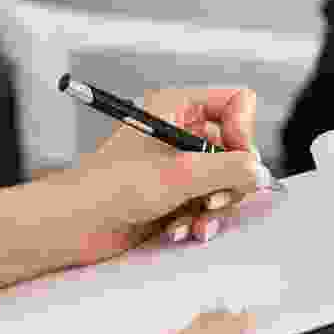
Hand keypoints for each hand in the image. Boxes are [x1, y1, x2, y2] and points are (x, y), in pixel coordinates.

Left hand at [61, 88, 272, 266]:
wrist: (72, 226)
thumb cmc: (105, 189)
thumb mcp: (176, 176)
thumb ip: (227, 170)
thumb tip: (261, 171)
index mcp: (177, 108)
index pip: (236, 103)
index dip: (243, 132)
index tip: (238, 161)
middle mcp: (181, 131)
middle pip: (236, 148)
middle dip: (229, 180)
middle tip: (214, 199)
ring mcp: (180, 163)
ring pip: (226, 180)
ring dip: (213, 207)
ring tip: (194, 221)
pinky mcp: (177, 192)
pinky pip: (210, 202)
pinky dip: (199, 219)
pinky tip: (180, 230)